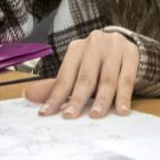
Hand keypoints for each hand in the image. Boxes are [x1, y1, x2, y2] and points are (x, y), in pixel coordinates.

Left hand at [23, 29, 137, 117]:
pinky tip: (121, 110)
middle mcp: (94, 44)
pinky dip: (124, 97)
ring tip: (96, 115)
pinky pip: (126, 79)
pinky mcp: (131, 54)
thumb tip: (28, 95)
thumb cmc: (98, 64)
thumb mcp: (78, 72)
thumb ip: (57, 86)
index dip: (55, 96)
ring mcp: (114, 47)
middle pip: (85, 77)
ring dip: (101, 99)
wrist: (127, 48)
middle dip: (77, 99)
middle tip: (71, 116)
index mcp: (76, 48)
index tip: (47, 113)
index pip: (65, 76)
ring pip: (107, 79)